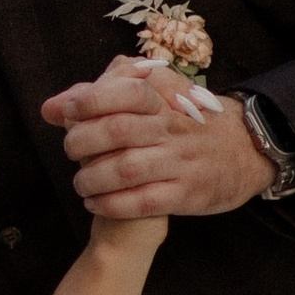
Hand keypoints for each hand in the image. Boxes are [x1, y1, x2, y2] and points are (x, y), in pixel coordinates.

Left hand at [42, 57, 276, 221]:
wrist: (244, 151)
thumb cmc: (184, 122)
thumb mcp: (157, 95)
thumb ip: (102, 95)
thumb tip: (51, 107)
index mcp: (164, 99)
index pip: (126, 91)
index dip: (89, 100)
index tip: (66, 111)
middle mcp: (172, 128)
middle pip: (118, 130)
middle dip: (81, 142)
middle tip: (70, 150)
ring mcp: (181, 162)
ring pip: (127, 169)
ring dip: (92, 177)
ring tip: (81, 182)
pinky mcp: (187, 193)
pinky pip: (143, 201)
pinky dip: (112, 203)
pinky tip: (96, 202)